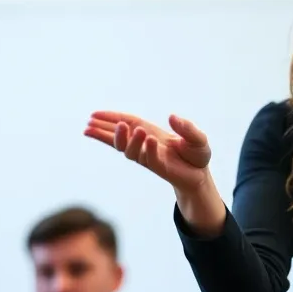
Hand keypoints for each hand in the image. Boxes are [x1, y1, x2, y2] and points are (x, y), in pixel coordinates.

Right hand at [84, 112, 211, 191]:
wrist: (201, 175)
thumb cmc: (194, 154)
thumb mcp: (196, 137)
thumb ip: (186, 127)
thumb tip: (172, 117)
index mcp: (149, 132)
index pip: (126, 122)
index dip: (109, 119)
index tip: (92, 116)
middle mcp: (145, 144)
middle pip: (119, 138)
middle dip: (104, 131)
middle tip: (91, 123)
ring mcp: (150, 157)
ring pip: (130, 150)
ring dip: (126, 138)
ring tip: (123, 126)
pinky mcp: (160, 168)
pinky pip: (150, 159)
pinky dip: (148, 149)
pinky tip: (148, 139)